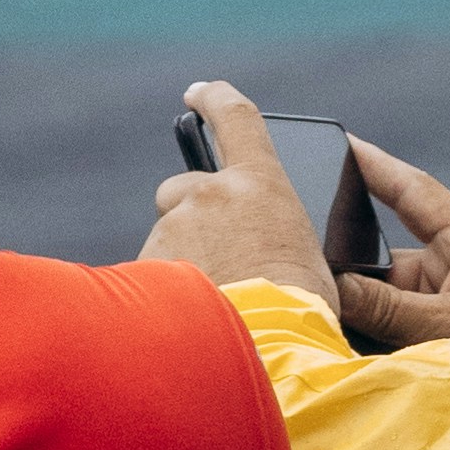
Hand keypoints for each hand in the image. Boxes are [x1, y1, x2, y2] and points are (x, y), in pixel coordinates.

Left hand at [142, 84, 335, 316]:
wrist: (264, 356)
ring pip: (166, 239)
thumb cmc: (298, 315)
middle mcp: (210, 195)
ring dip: (179, 265)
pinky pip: (149, 277)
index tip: (198, 93)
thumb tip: (250, 250)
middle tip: (213, 264)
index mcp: (259, 184)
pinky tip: (185, 322)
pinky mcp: (147, 267)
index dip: (214, 99)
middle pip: (183, 191)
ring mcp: (174, 230)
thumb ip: (268, 235)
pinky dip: (163, 296)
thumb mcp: (302, 261)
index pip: (235, 118)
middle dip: (189, 219)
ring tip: (209, 306)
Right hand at [335, 144, 449, 360]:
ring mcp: (443, 305)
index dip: (377, 167)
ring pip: (381, 300)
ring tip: (324, 323)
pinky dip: (368, 340)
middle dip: (346, 268)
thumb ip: (388, 310)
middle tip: (305, 272)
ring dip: (356, 314)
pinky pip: (390, 331)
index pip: (414, 193)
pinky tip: (343, 350)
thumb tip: (329, 287)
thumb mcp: (449, 328)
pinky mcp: (437, 338)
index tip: (341, 143)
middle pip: (383, 258)